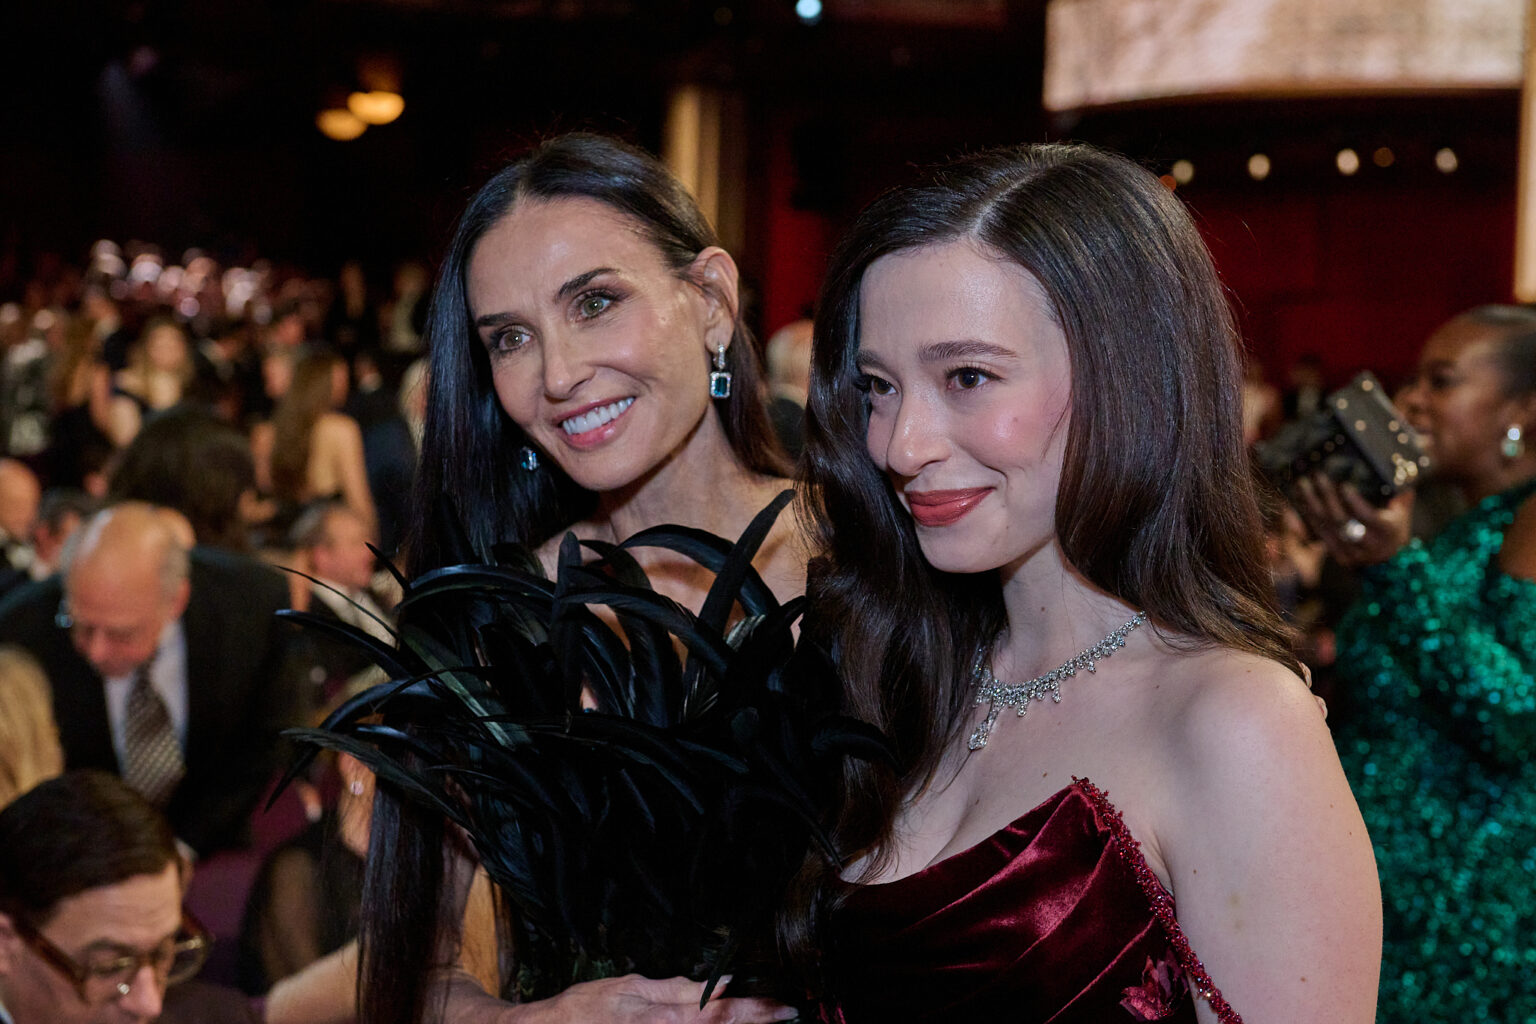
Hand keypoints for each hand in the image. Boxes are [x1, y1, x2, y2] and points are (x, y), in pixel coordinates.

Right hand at [525, 975, 798, 1023]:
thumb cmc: (588, 1009)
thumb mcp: (632, 989)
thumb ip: (678, 991)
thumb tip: (719, 984)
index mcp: (669, 1021)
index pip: (723, 1013)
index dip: (757, 1010)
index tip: (785, 1006)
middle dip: (758, 1022)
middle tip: (788, 1012)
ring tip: (769, 1020)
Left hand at [1294, 474, 1412, 567]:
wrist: (1390, 558)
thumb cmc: (1395, 526)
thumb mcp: (1403, 510)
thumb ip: (1400, 493)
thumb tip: (1402, 470)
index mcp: (1387, 531)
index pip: (1367, 516)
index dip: (1354, 501)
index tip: (1344, 485)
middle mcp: (1369, 545)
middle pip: (1342, 520)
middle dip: (1328, 497)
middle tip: (1318, 477)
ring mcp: (1353, 553)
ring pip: (1328, 528)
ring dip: (1313, 505)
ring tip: (1304, 484)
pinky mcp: (1339, 556)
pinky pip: (1320, 535)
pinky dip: (1309, 517)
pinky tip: (1301, 501)